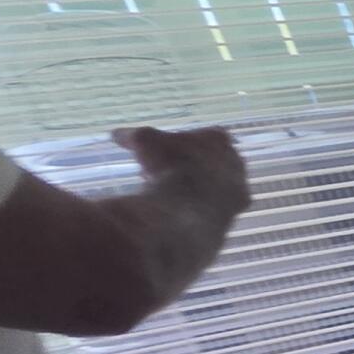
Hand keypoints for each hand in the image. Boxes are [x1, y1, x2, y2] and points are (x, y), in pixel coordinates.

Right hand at [112, 124, 250, 216]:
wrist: (187, 210)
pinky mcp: (231, 219)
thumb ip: (133, 137)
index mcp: (219, 141)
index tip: (168, 149)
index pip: (209, 136)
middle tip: (168, 173)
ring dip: (196, 191)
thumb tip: (116, 134)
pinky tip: (178, 216)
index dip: (186, 142)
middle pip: (217, 163)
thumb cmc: (168, 165)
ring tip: (169, 195)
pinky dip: (197, 213)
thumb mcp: (144, 142)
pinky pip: (214, 214)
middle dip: (193, 167)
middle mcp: (235, 166)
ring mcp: (237, 195)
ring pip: (217, 190)